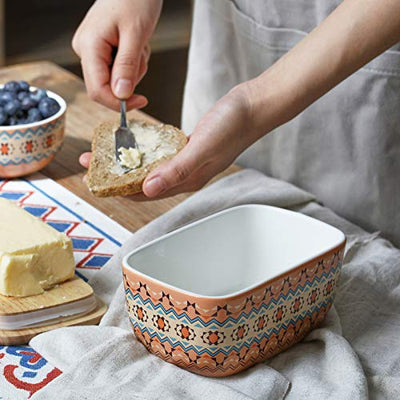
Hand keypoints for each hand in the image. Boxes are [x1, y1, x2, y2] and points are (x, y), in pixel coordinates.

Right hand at [72, 0, 161, 110]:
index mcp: (89, 46)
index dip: (118, 103)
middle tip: (140, 55)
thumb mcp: (135, 35)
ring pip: (116, 79)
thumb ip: (127, 67)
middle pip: (107, 87)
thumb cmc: (135, 0)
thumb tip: (121, 96)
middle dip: (130, 79)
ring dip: (134, 69)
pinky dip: (132, 62)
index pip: (97, 90)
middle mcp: (85, 50)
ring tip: (138, 44)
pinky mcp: (101, 50)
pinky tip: (135, 43)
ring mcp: (92, 50)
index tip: (141, 102)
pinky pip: (119, 69)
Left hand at [79, 84, 259, 199]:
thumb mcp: (202, 147)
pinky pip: (160, 153)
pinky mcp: (189, 147)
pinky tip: (134, 142)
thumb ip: (176, 169)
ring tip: (105, 151)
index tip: (94, 179)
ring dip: (126, 161)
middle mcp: (185, 174)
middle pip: (143, 181)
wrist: (254, 107)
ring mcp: (188, 161)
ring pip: (150, 167)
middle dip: (115, 174)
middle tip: (90, 161)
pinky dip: (144, 150)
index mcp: (187, 179)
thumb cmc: (233, 126)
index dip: (118, 188)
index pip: (146, 192)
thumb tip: (146, 189)